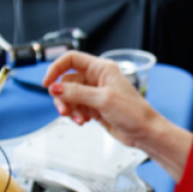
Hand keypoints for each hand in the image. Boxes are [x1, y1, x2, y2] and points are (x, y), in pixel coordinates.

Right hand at [42, 51, 161, 147]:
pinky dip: (75, 115)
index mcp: (101, 68)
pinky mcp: (94, 107)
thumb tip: (55, 88)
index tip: (47, 83)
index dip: (56, 68)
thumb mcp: (102, 100)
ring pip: (70, 96)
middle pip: (67, 81)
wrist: (145, 132)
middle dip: (63, 96)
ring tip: (77, 119)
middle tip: (64, 110)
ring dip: (69, 108)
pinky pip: (76, 108)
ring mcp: (95, 93)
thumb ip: (76, 93)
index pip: (71, 59)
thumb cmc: (133, 112)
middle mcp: (97, 78)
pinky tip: (83, 121)